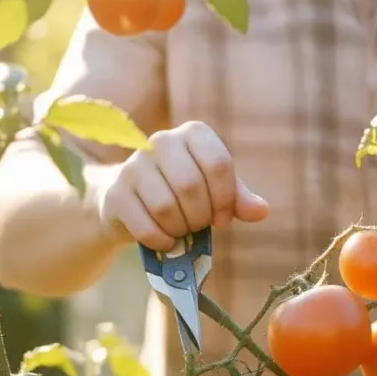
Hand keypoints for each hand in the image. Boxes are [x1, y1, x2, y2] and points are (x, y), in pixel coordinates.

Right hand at [96, 120, 268, 249]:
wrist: (131, 203)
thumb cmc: (180, 194)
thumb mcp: (214, 192)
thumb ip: (237, 199)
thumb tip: (261, 211)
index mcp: (193, 134)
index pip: (218, 164)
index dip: (225, 199)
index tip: (222, 218)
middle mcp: (161, 141)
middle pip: (191, 186)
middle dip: (200, 216)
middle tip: (198, 226)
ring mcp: (134, 165)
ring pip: (166, 206)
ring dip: (180, 229)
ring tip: (180, 231)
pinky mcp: (116, 193)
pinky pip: (145, 225)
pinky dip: (161, 241)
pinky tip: (164, 241)